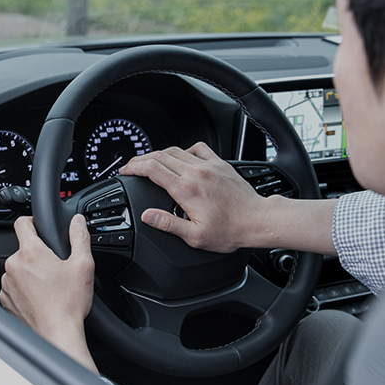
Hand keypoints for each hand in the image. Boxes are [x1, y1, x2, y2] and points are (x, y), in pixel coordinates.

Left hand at [0, 214, 97, 371]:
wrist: (57, 334)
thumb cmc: (68, 303)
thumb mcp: (83, 265)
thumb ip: (80, 237)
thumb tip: (77, 221)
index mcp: (31, 252)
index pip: (22, 223)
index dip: (32, 221)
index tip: (39, 227)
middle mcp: (13, 265)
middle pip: (24, 249)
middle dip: (38, 255)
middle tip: (55, 268)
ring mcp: (7, 284)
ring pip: (18, 269)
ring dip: (30, 273)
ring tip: (49, 286)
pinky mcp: (6, 299)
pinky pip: (14, 287)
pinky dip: (25, 289)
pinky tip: (41, 298)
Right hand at [119, 142, 267, 252]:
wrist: (258, 221)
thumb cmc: (230, 230)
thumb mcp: (195, 236)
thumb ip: (168, 224)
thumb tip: (148, 216)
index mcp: (186, 190)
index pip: (151, 169)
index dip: (133, 167)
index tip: (125, 171)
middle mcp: (195, 173)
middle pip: (159, 156)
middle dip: (141, 159)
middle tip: (132, 166)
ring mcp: (208, 166)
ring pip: (176, 150)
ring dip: (159, 154)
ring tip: (150, 161)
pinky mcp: (220, 164)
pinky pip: (197, 148)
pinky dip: (184, 150)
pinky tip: (182, 157)